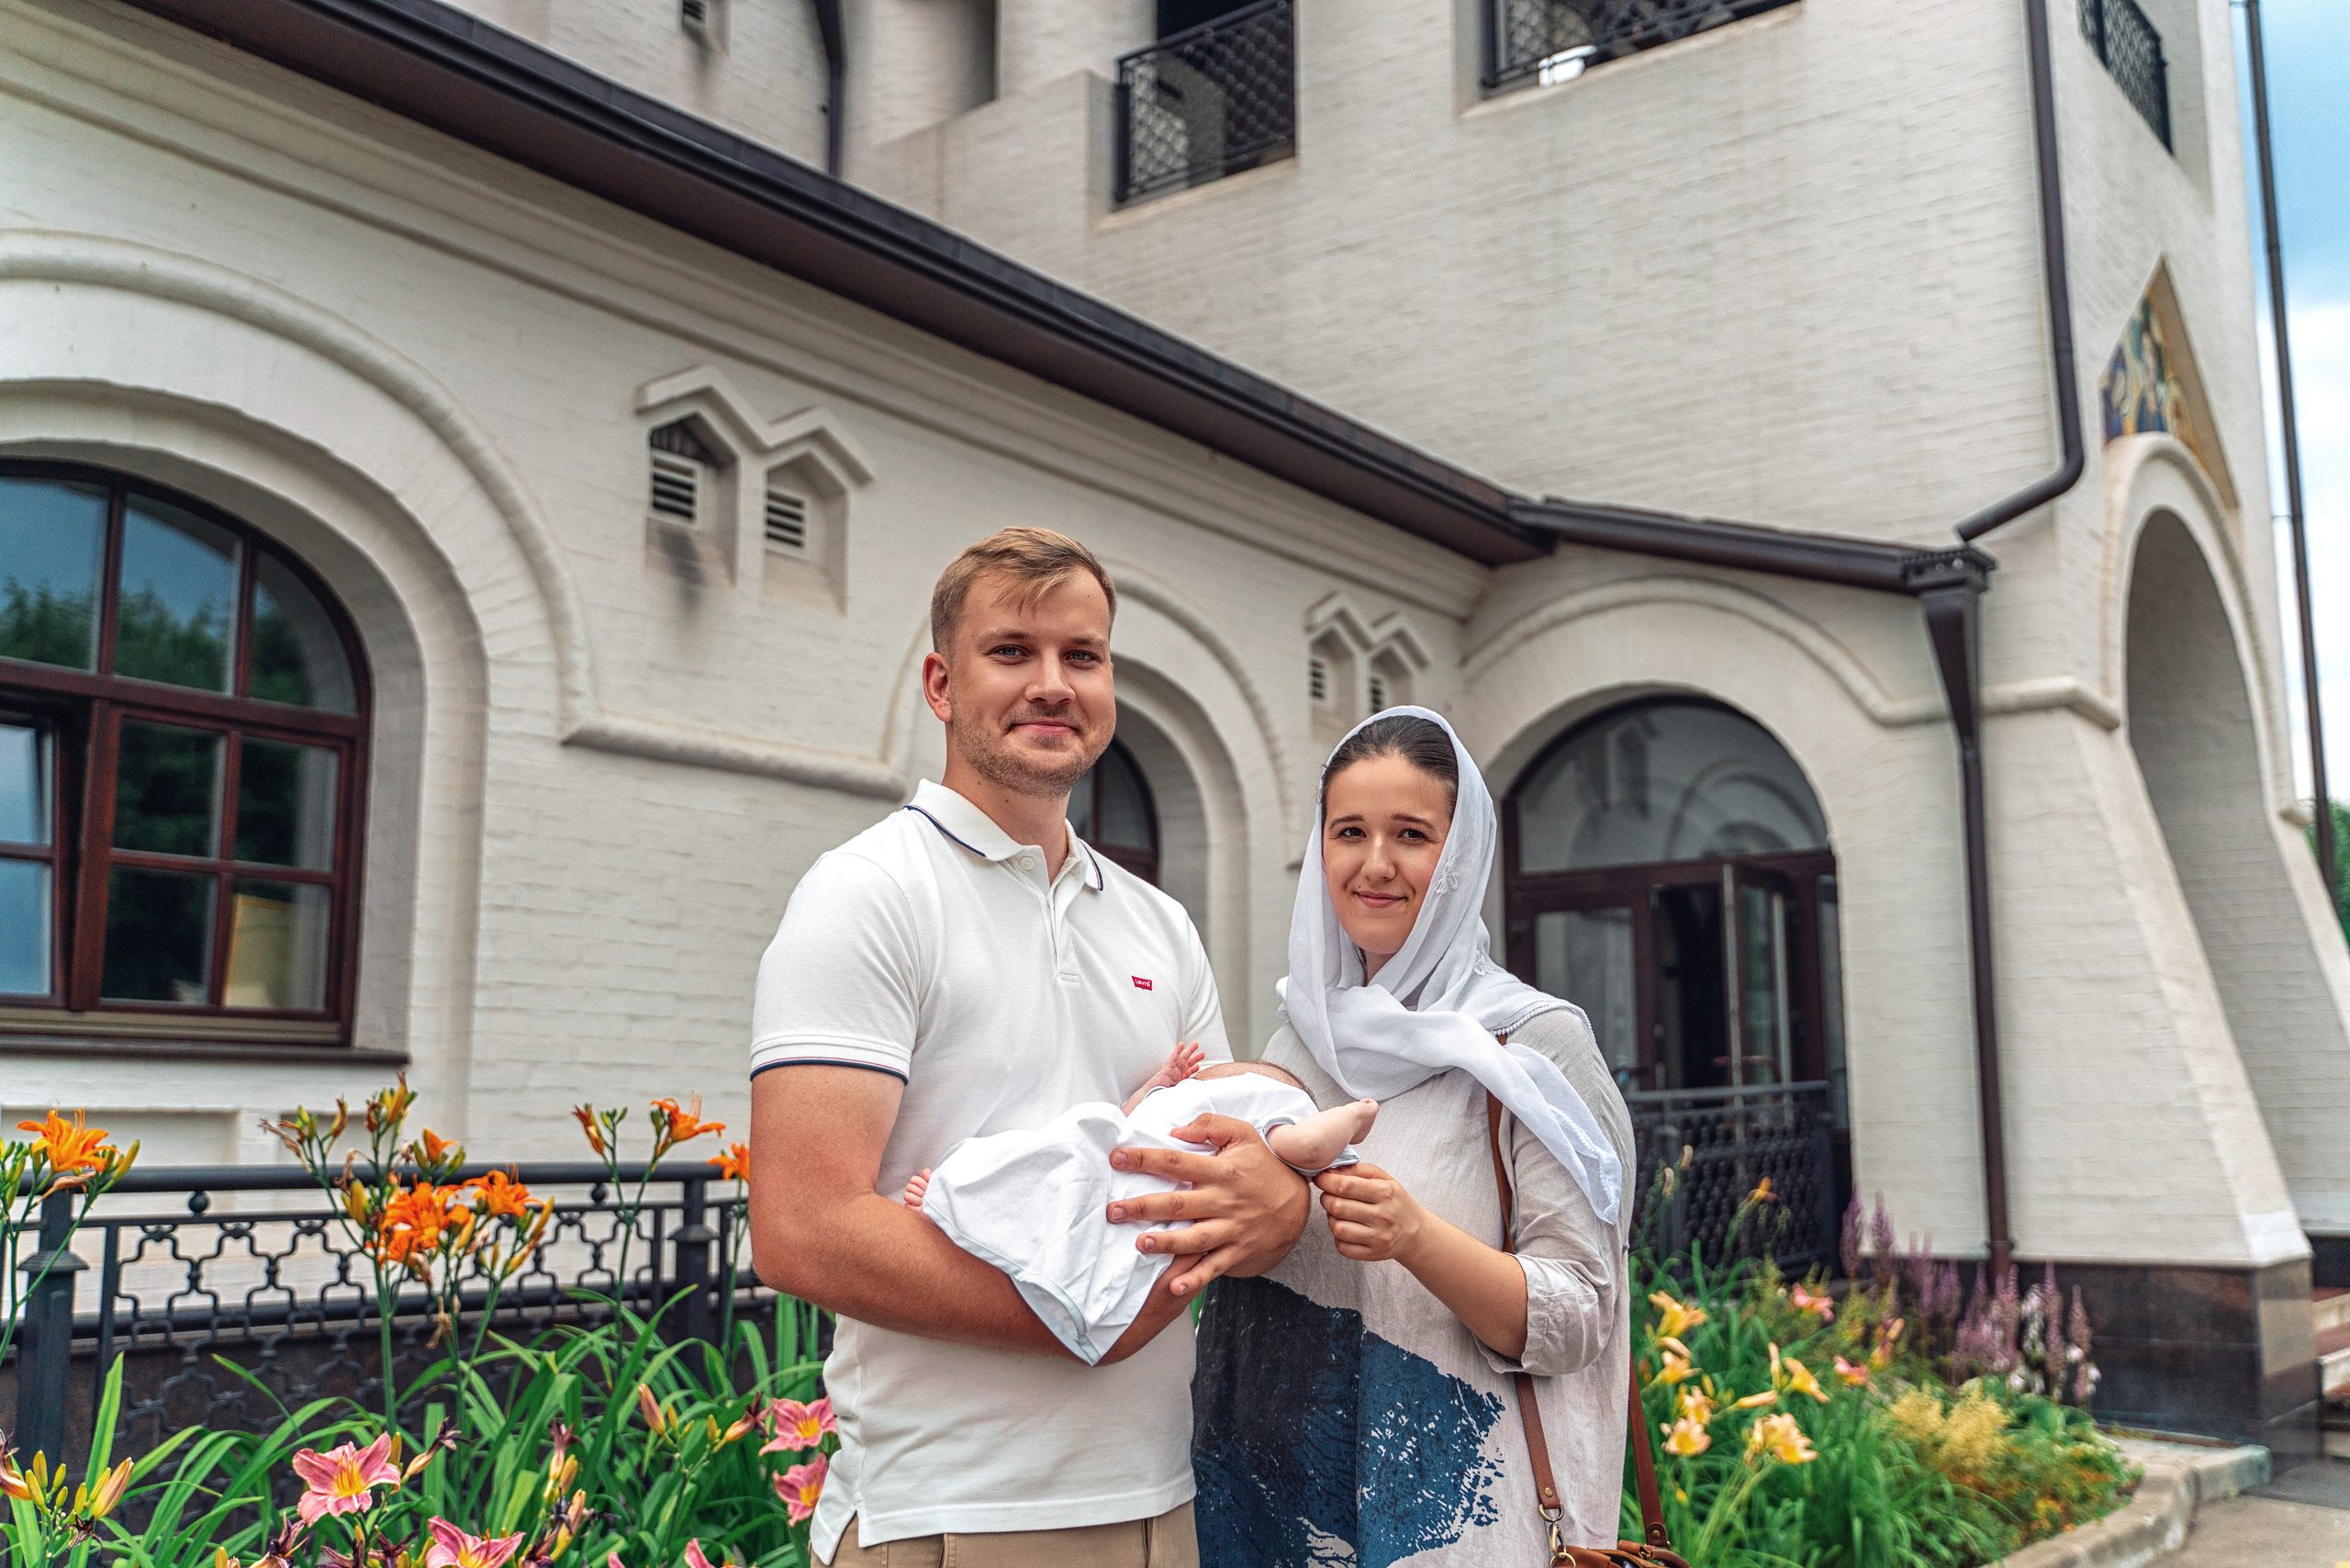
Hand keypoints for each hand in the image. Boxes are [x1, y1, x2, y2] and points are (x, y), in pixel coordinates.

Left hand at [1105, 1114, 1309, 1296]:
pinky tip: (1175, 1287)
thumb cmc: (1264, 1166)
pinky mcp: (1237, 1250)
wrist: (1297, 1204)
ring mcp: (1230, 1228)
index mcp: (1220, 1170)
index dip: (1145, 1159)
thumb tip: (1176, 1130)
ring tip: (1140, 1244)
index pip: (1176, 1162)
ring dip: (1167, 1243)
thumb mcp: (1243, 1134)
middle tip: (1113, 1211)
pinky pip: (1214, 1267)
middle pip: (1178, 1203)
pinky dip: (1195, 1278)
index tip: (1116, 1158)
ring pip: (1194, 1238)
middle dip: (1143, 1207)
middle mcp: (1223, 1200)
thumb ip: (1210, 1125)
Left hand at [1316, 1162, 1426, 1264]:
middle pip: (1337, 1207)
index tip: (1321, 1179)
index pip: (1345, 1186)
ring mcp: (1379, 1238)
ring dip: (1331, 1219)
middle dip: (1326, 1199)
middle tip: (1329, 1196)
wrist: (1415, 1232)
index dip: (1326, 1181)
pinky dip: (1338, 1238)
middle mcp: (1383, 1216)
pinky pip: (1342, 1247)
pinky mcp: (1373, 1254)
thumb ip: (1357, 1170)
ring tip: (1339, 1214)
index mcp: (1385, 1193)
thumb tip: (1329, 1170)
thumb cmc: (1394, 1201)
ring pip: (1337, 1228)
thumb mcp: (1383, 1178)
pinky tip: (1347, 1229)